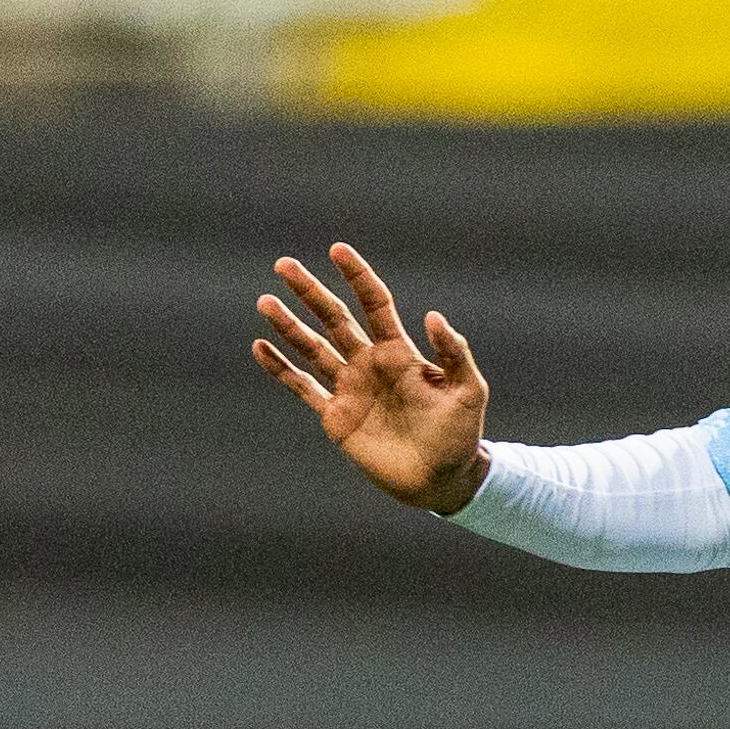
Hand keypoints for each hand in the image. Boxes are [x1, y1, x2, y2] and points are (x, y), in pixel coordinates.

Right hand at [254, 243, 489, 512]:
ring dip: (289, 326)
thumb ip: (454, 353)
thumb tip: (433, 315)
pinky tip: (260, 347)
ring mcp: (350, 388)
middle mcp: (370, 364)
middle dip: (310, 292)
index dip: (357, 277)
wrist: (442, 478)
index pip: (374, 304)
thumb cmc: (461, 434)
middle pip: (334, 318)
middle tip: (284, 264)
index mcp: (400, 352)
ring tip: (265, 301)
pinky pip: (302, 387)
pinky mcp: (336, 415)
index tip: (338, 250)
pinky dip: (281, 369)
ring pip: (312, 348)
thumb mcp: (468, 390)